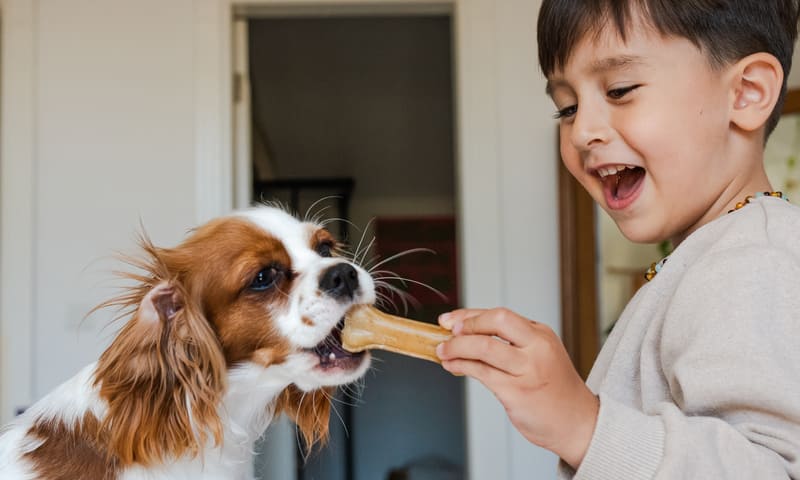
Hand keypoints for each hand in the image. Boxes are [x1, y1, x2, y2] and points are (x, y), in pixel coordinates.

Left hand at [436, 308, 598, 467]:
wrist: (578, 423)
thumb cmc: (554, 389)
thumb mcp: (540, 354)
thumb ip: (510, 342)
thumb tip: (466, 330)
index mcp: (541, 334)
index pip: (500, 315)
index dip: (469, 315)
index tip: (449, 319)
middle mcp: (537, 348)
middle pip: (496, 321)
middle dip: (466, 325)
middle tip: (448, 333)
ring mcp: (528, 370)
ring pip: (484, 347)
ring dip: (456, 347)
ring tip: (443, 351)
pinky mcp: (517, 392)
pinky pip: (481, 373)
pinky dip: (461, 366)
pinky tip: (452, 366)